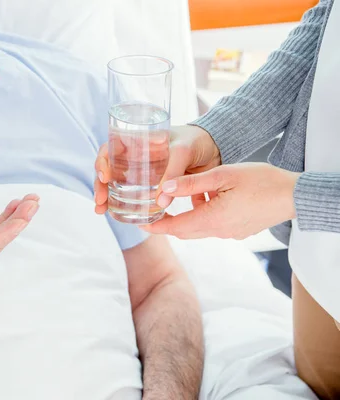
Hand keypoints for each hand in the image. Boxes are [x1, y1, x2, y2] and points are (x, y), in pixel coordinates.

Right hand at [94, 125, 220, 213]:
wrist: (215, 149)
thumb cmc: (196, 142)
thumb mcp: (183, 152)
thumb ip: (172, 174)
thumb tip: (159, 203)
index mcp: (137, 141)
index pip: (109, 149)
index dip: (102, 162)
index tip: (105, 178)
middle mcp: (135, 156)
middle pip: (109, 170)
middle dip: (100, 186)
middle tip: (100, 203)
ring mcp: (142, 172)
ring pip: (117, 184)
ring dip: (107, 198)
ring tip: (103, 211)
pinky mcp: (152, 186)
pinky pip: (134, 195)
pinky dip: (127, 205)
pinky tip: (122, 215)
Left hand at [142, 163, 299, 239]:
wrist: (295, 195)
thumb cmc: (262, 180)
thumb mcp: (223, 175)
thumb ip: (192, 183)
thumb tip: (165, 188)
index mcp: (213, 219)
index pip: (175, 228)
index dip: (155, 226)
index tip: (139, 222)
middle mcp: (219, 232)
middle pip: (184, 232)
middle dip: (165, 225)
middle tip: (149, 214)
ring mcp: (230, 234)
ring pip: (197, 231)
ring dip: (182, 222)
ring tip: (168, 207)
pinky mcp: (238, 231)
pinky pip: (212, 229)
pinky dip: (199, 220)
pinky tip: (199, 205)